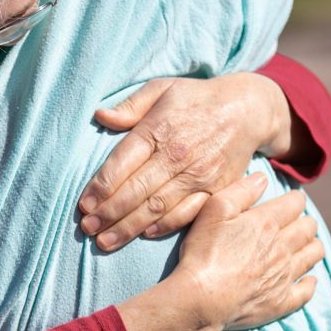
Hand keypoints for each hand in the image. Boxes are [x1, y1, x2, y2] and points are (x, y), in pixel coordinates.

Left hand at [79, 74, 293, 250]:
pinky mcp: (215, 189)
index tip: (83, 205)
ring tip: (105, 241)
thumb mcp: (161, 89)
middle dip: (107, 214)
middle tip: (87, 229)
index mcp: (158, 129)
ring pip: (157, 208)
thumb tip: (100, 116)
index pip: (120, 163)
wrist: (247, 110)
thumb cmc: (196, 99)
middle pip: (135, 191)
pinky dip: (165, 226)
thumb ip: (130, 106)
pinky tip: (144, 234)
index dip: (99, 188)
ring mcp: (197, 175)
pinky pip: (187, 213)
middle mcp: (177, 155)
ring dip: (128, 227)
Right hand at [173, 173, 319, 330]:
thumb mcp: (214, 210)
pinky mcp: (282, 301)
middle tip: (300, 221)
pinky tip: (308, 280)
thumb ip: (240, 191)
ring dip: (313, 247)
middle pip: (308, 228)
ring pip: (312, 256)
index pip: (295, 203)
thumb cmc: (204, 252)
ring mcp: (284, 275)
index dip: (295, 198)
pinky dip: (310, 283)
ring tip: (308, 245)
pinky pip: (306, 291)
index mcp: (267, 222)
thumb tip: (263, 178)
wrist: (202, 298)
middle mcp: (282, 247)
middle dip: (306, 221)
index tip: (291, 199)